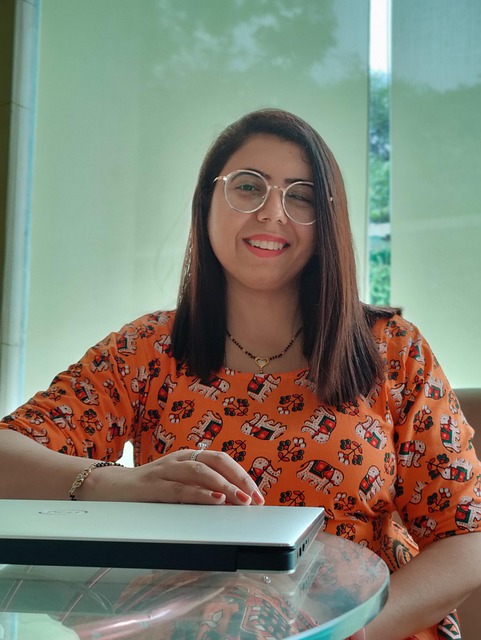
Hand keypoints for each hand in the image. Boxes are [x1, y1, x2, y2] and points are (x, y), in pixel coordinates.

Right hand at [79, 449, 264, 505]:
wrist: (107, 487)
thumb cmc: (148, 488)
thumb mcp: (177, 483)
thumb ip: (200, 487)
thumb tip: (233, 502)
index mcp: (187, 457)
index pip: (221, 459)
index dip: (242, 475)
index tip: (258, 495)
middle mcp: (179, 459)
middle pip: (216, 461)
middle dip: (239, 478)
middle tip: (255, 498)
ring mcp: (164, 470)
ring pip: (200, 472)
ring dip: (224, 486)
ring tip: (240, 500)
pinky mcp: (151, 486)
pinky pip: (179, 488)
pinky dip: (199, 493)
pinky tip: (214, 499)